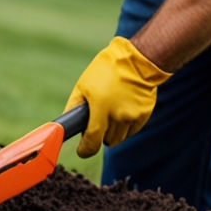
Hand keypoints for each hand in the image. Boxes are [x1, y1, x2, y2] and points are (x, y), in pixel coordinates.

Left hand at [65, 37, 171, 157]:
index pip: (92, 142)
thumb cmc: (105, 70)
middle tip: (98, 121)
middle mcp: (118, 115)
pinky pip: (132, 130)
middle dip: (100, 136)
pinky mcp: (144, 115)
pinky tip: (124, 109)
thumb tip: (66, 125)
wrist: (136, 60)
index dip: (85, 150)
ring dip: (113, 131)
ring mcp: (133, 116)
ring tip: (112, 113)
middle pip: (107, 141)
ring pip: (120, 138)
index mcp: (100, 108)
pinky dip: (126, 125)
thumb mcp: (83, 85)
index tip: (82, 150)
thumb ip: (73, 107)